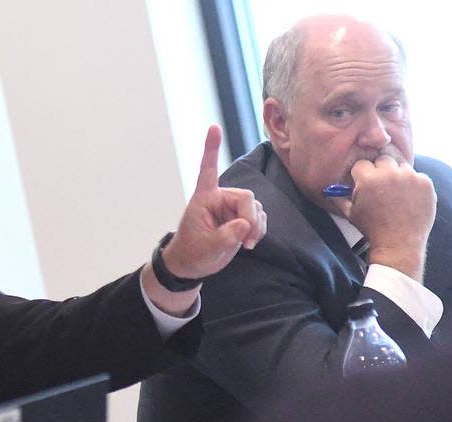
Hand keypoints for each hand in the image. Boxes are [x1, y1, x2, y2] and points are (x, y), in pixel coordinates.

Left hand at [159, 125, 266, 280]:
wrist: (192, 265)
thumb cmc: (192, 253)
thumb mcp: (207, 248)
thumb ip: (226, 236)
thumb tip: (246, 225)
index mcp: (204, 198)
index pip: (207, 169)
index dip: (212, 149)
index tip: (214, 127)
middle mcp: (219, 198)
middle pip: (246, 198)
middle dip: (251, 219)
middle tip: (248, 239)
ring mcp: (231, 208)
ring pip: (256, 208)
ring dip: (257, 226)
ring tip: (247, 243)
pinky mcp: (241, 218)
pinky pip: (259, 218)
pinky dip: (259, 229)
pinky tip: (251, 241)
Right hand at [333, 153, 435, 281]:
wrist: (398, 243)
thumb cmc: (371, 229)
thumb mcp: (350, 214)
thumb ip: (339, 198)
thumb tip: (330, 190)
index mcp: (368, 179)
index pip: (362, 164)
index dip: (361, 174)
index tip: (363, 183)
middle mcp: (389, 173)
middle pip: (383, 160)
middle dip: (380, 170)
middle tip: (381, 187)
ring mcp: (410, 177)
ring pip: (401, 167)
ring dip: (397, 176)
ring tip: (396, 194)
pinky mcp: (426, 183)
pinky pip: (418, 176)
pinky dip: (414, 185)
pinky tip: (409, 199)